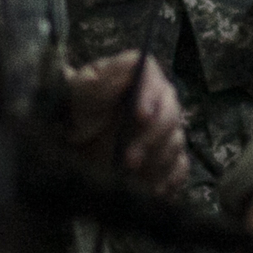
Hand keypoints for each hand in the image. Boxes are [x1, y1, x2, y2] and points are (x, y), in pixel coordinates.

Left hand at [65, 53, 188, 194]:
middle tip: (129, 160)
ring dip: (156, 162)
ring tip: (131, 176)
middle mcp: (159, 101)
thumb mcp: (80, 91)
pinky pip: (179, 168)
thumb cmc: (75, 111)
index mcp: (139, 78)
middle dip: (151, 138)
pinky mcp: (166, 157)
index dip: (150, 97)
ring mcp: (165, 130)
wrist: (72, 145)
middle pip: (170, 114)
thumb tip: (134, 63)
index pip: (153, 79)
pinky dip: (169, 179)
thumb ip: (104, 78)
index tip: (140, 116)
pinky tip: (153, 190)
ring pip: (176, 143)